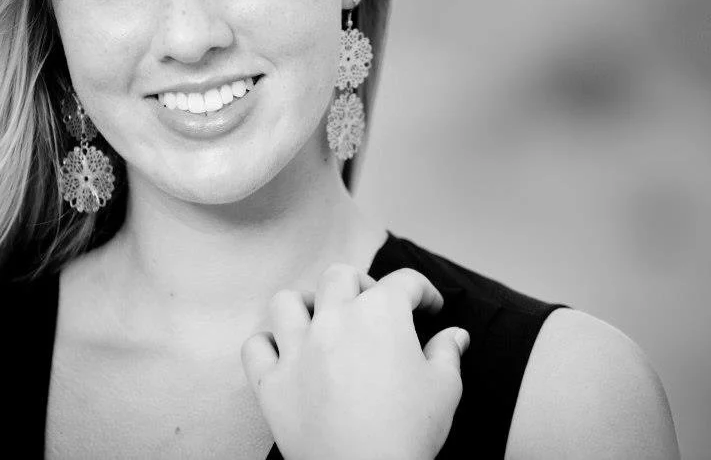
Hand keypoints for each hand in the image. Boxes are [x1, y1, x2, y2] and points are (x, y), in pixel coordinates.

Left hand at [241, 265, 469, 459]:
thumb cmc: (408, 434)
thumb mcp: (445, 388)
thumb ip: (447, 353)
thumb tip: (455, 336)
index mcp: (380, 314)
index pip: (404, 282)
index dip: (423, 291)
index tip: (430, 308)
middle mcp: (333, 320)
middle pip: (340, 276)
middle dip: (361, 283)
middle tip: (374, 306)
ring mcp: (297, 349)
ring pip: (288, 301)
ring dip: (306, 304)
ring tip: (321, 319)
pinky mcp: (271, 381)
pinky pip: (255, 346)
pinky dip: (268, 344)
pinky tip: (285, 352)